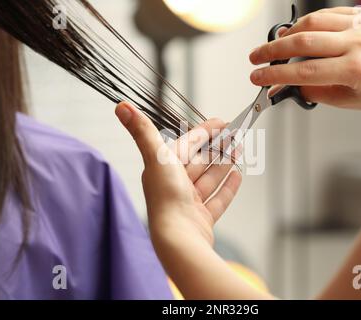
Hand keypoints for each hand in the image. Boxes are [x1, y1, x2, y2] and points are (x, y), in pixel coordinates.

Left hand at [115, 102, 241, 248]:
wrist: (178, 238)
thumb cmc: (165, 199)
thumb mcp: (156, 157)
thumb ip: (143, 131)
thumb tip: (121, 106)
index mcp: (163, 169)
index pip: (187, 144)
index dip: (204, 132)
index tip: (221, 123)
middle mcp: (175, 185)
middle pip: (200, 161)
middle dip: (218, 148)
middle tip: (236, 136)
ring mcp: (189, 203)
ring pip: (210, 179)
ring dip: (224, 164)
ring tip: (239, 151)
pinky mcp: (202, 218)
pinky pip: (218, 199)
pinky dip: (228, 187)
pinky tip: (238, 175)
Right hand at [249, 6, 360, 109]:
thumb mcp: (346, 101)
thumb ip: (313, 91)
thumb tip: (285, 85)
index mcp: (356, 69)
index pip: (304, 71)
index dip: (275, 75)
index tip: (258, 77)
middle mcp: (358, 43)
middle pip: (303, 41)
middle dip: (272, 51)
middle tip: (256, 57)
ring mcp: (360, 25)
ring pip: (312, 21)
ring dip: (287, 34)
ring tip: (275, 46)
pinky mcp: (360, 14)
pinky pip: (325, 13)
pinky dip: (306, 23)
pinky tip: (297, 33)